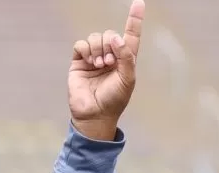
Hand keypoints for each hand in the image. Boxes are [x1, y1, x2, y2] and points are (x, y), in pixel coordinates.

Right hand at [68, 0, 144, 140]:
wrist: (95, 114)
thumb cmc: (115, 100)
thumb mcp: (127, 79)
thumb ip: (126, 57)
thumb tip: (116, 37)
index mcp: (125, 59)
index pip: (131, 35)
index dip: (134, 19)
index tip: (139, 3)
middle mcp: (110, 56)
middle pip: (110, 34)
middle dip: (110, 44)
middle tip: (109, 63)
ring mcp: (94, 58)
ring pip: (95, 37)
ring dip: (98, 48)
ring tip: (100, 65)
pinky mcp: (79, 61)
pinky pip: (81, 44)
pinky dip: (86, 49)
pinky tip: (90, 62)